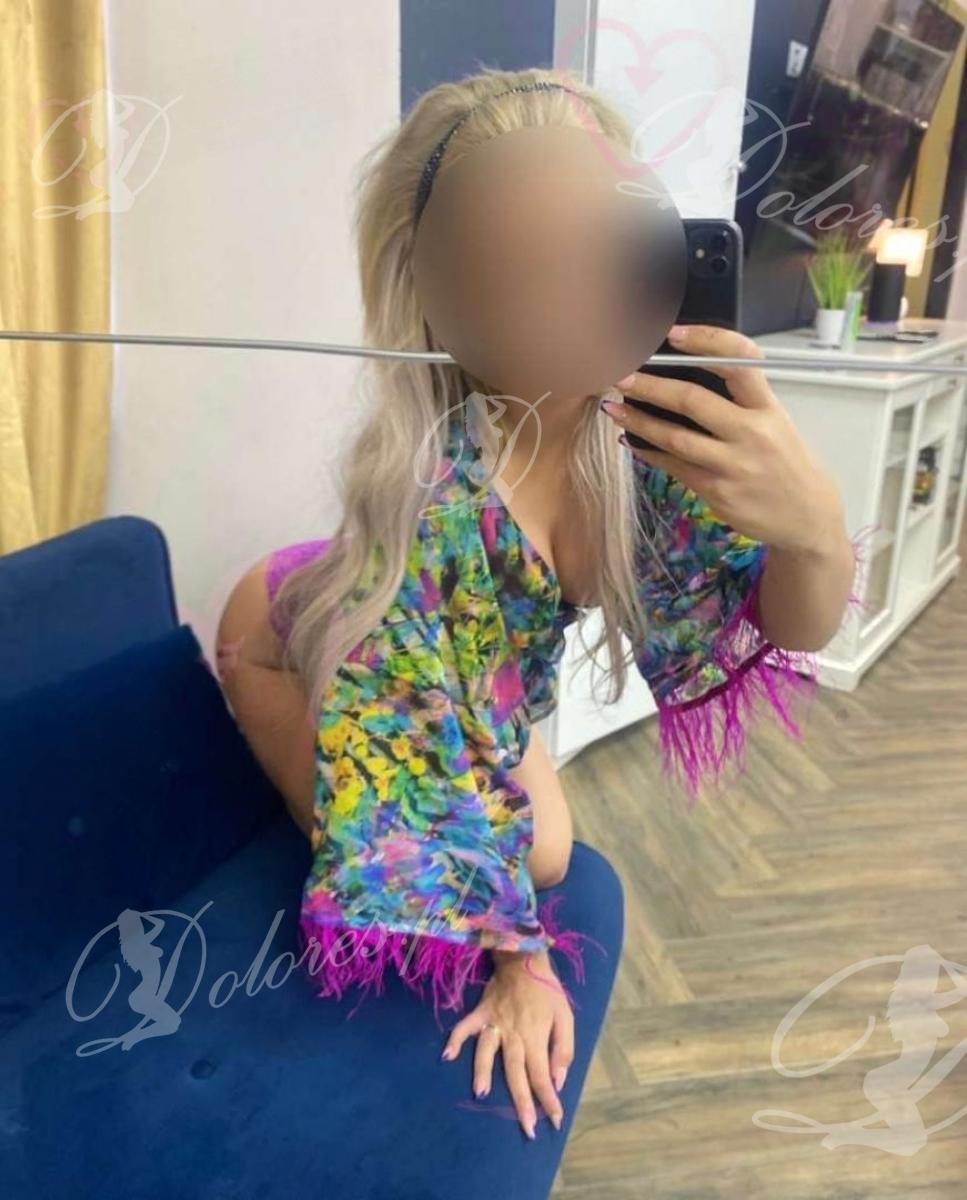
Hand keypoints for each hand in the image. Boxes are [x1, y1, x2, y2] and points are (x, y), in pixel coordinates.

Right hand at [441, 948, 573, 1139]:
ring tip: (480, 1094)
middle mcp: (514, 1033)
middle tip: (527, 1128)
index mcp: (536, 1036)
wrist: (525, 958)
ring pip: (487, 1052)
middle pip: (516, 1072)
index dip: (549, 1099)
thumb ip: (563, 1049)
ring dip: (483, 1072)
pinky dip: (455, 1040)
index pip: (542, 1074)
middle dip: (522, 1101)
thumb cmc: (547, 991)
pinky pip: (465, 1027)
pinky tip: (446, 1056)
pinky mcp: (481, 1013)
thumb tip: (557, 1080)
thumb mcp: (566, 1016)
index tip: (555, 1120)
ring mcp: (494, 1023)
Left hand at [602, 324, 844, 555]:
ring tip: (613, 407)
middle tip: (622, 376)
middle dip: (651, 386)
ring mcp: (732, 464)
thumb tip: (687, 375)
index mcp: (768, 407)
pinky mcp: (716, 490)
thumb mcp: (776, 422)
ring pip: (675, 437)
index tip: (674, 335)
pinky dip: (649, 451)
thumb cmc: (784, 460)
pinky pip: (674, 466)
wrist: (805, 514)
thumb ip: (741, 401)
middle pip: (693, 401)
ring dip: (639, 421)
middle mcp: (751, 433)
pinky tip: (631, 440)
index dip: (706, 342)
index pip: (739, 362)